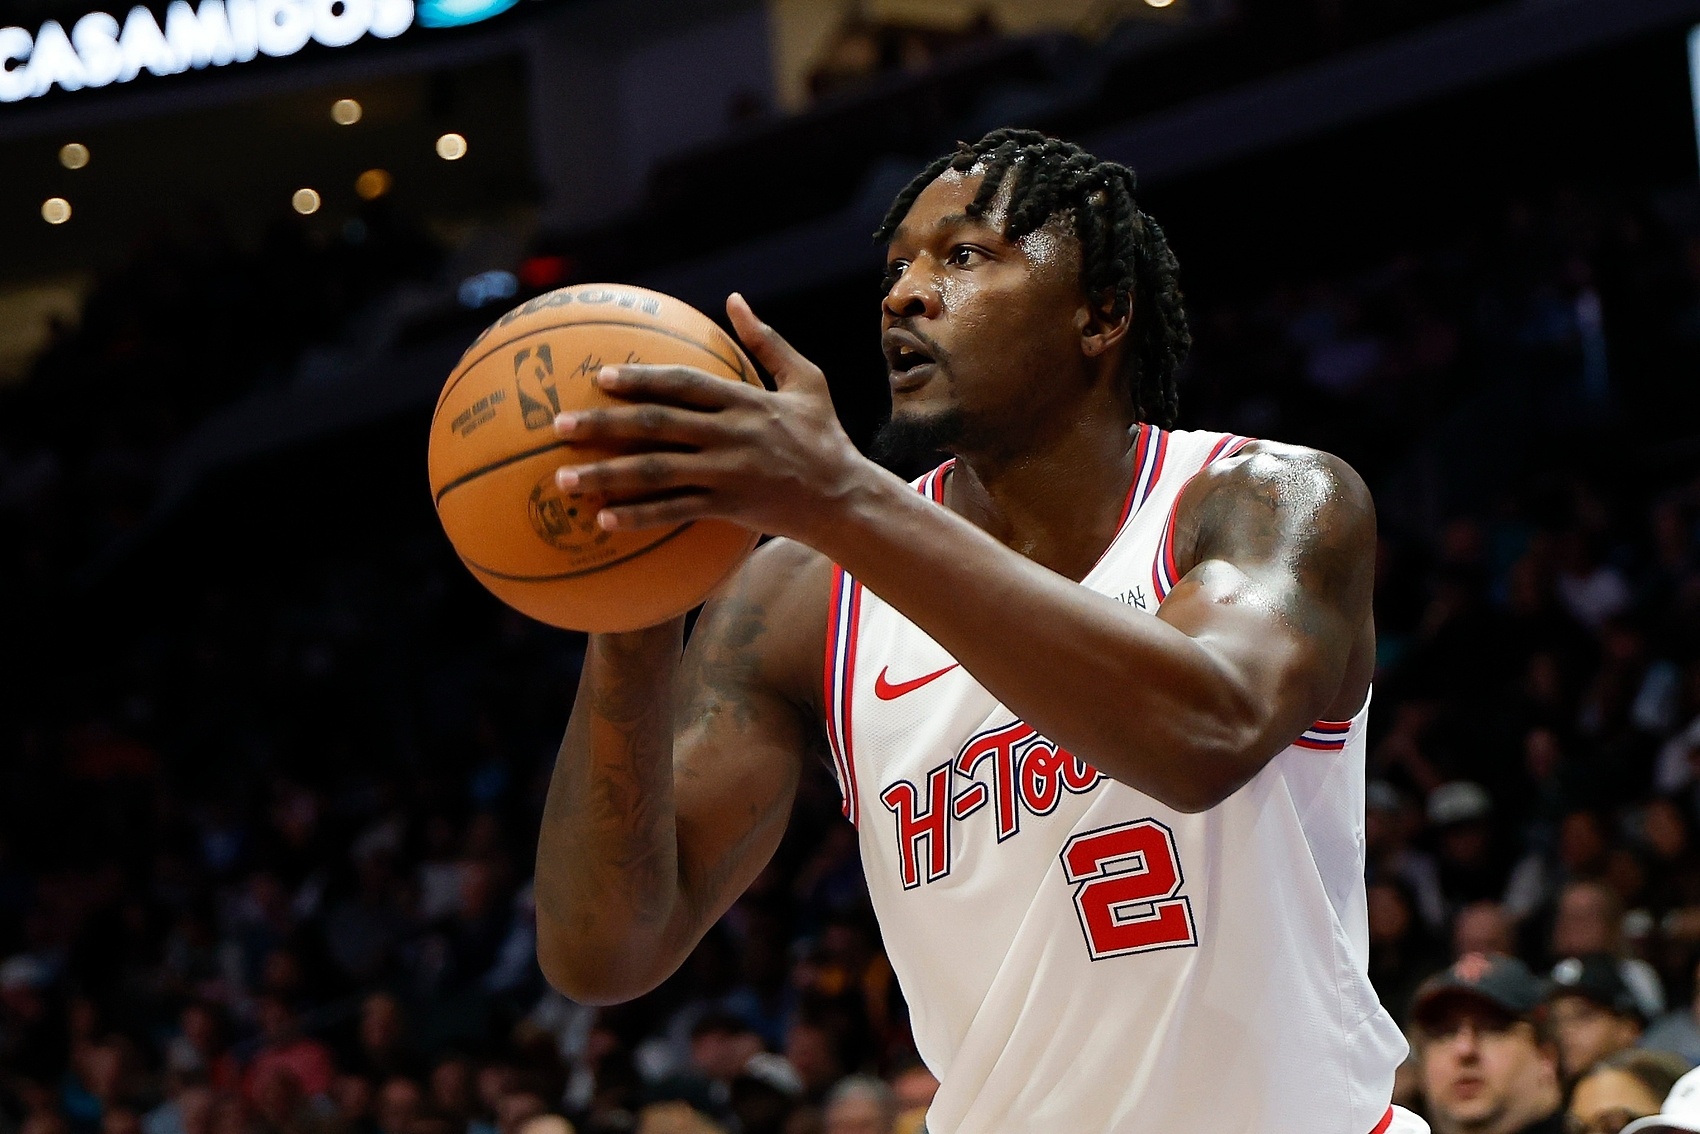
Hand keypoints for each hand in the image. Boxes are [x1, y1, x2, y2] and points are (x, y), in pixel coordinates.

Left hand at [551, 293, 873, 543]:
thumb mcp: (807, 381)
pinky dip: (639, 516)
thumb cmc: (824, 437)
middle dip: (605, 425)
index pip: (685, 384)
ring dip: (607, 476)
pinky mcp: (729, 507)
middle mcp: (733, 435)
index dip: (642, 379)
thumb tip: (735, 298)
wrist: (846, 499)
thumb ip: (768, 342)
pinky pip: (676, 513)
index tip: (600, 376)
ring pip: (658, 473)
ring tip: (563, 479)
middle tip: (559, 424)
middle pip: (659, 426)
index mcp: (747, 401)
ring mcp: (729, 473)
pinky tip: (603, 520)